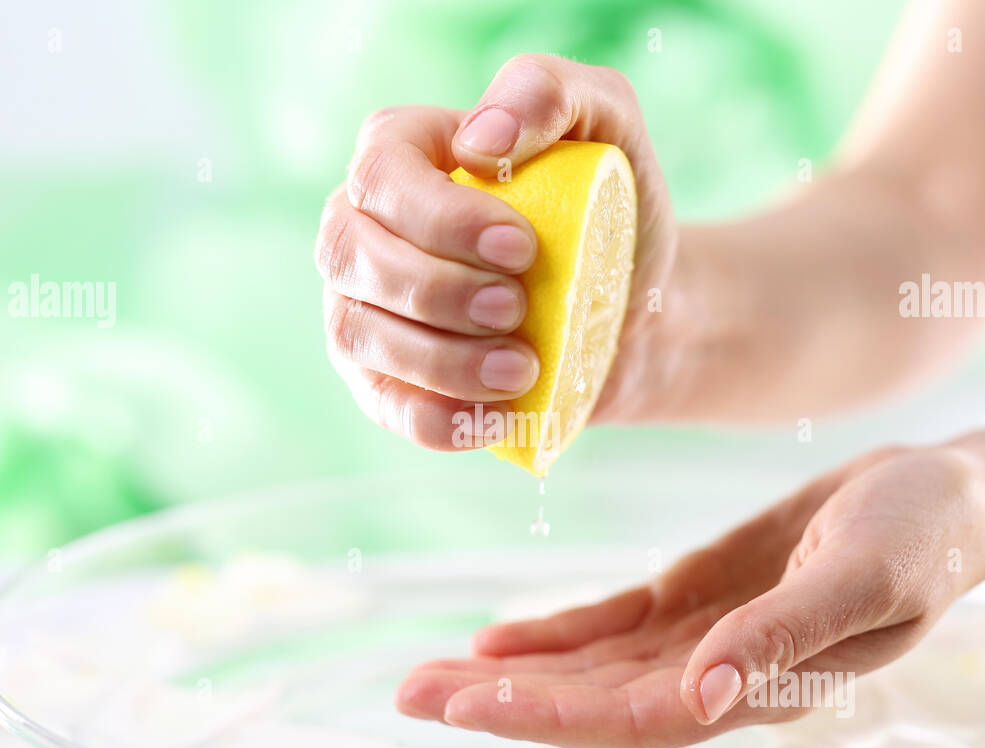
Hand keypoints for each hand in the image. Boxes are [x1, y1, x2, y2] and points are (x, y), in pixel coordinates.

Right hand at [316, 54, 675, 449]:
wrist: (630, 308)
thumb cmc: (610, 208)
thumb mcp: (606, 122)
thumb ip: (550, 92)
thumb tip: (480, 138)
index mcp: (401, 155)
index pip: (381, 175)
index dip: (439, 217)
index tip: (521, 247)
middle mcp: (362, 228)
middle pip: (353, 255)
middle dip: (436, 289)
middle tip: (519, 307)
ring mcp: (363, 308)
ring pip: (359, 333)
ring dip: (439, 359)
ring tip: (523, 368)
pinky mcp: (384, 380)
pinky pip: (386, 405)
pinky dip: (438, 418)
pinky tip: (497, 414)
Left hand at [396, 444, 984, 747]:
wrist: (944, 496)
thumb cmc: (921, 536)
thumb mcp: (862, 579)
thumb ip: (783, 639)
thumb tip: (704, 698)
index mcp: (754, 682)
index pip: (633, 717)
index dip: (550, 713)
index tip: (472, 700)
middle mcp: (713, 673)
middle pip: (589, 701)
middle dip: (500, 701)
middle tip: (411, 691)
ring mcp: (699, 637)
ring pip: (586, 669)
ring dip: (509, 675)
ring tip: (428, 673)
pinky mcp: (692, 596)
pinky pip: (608, 625)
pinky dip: (551, 636)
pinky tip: (497, 639)